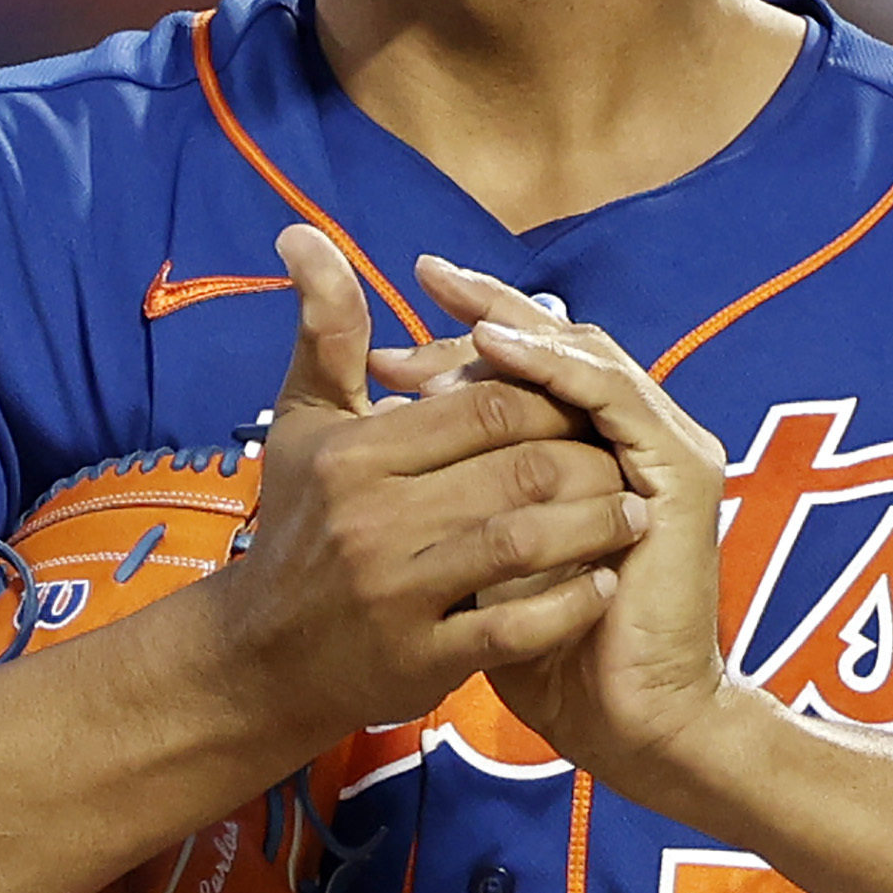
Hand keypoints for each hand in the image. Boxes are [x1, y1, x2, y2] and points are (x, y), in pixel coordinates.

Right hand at [203, 226, 633, 746]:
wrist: (260, 657)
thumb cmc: (297, 525)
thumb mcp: (306, 423)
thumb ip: (326, 330)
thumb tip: (304, 231)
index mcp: (356, 455)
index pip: (485, 404)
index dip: (550, 398)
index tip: (582, 408)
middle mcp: (373, 520)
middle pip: (521, 468)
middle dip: (591, 459)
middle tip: (626, 459)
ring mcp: (397, 594)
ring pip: (528, 542)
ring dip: (597, 527)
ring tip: (632, 515)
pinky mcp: (419, 660)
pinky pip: (517, 627)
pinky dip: (570, 604)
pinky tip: (599, 586)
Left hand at [394, 255, 739, 797]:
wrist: (621, 724)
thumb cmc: (546, 655)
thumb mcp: (473, 561)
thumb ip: (448, 497)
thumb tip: (381, 434)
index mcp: (590, 458)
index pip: (526, 374)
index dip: (460, 347)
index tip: (382, 349)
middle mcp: (631, 444)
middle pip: (557, 349)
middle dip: (485, 316)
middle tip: (420, 287)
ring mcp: (662, 453)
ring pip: (586, 358)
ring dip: (517, 325)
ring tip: (452, 302)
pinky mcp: (679, 475)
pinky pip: (614, 396)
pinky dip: (554, 364)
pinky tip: (499, 347)